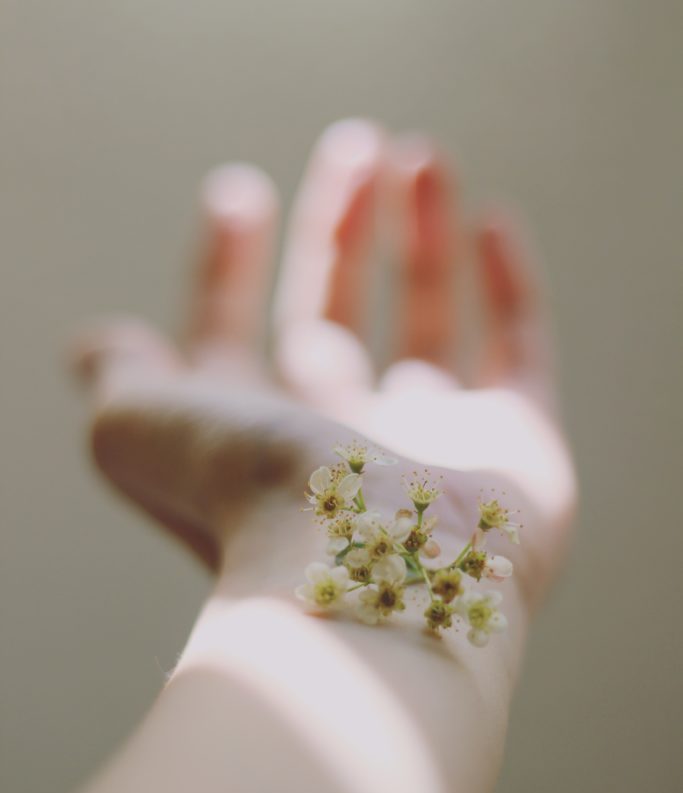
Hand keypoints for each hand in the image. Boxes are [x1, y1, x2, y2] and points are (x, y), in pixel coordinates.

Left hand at [73, 120, 575, 609]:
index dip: (228, 267)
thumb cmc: (248, 497)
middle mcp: (342, 444)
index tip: (237, 194)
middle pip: (334, 319)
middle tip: (355, 144)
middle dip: (338, 230)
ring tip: (419, 154)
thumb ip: (122, 377)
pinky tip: (491, 220)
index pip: (234, 337)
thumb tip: (97, 345)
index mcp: (253, 441)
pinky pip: (519, 351)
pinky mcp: (519, 444)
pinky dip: (508, 287)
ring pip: (426, 321)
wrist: (375, 569)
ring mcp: (435, 445)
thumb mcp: (141, 427)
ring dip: (420, 235)